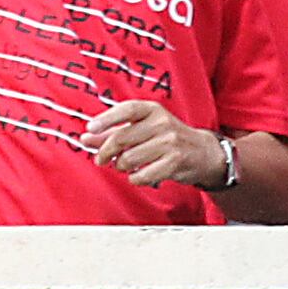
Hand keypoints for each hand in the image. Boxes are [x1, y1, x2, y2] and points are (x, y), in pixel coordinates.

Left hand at [83, 103, 226, 190]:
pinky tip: (137, 175)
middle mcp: (162, 123)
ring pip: (129, 159)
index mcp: (152, 110)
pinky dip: (134, 179)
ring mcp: (170, 143)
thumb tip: (85, 138)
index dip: (106, 119)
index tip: (90, 128)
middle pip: (122, 138)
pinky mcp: (174, 163)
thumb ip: (113, 133)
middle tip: (100, 160)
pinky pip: (142, 175)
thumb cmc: (167, 138)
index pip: (126, 109)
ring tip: (123, 166)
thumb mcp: (143, 129)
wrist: (202, 152)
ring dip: (120, 167)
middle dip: (106, 152)